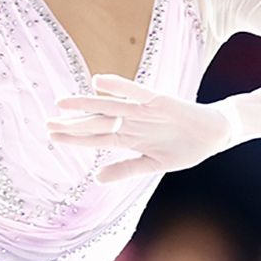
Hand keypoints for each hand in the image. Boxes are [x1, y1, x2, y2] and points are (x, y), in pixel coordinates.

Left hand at [46, 73, 233, 182]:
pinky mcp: (158, 100)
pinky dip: (117, 86)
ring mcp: (142, 111)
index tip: (51, 137)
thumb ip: (126, 169)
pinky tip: (98, 82)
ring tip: (61, 103)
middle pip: (96, 123)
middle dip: (72, 124)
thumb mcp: (152, 164)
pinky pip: (134, 91)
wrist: (214, 134)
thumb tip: (96, 178)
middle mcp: (131, 122)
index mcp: (129, 138)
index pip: (95, 138)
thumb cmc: (184, 148)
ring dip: (85, 104)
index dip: (74, 138)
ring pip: (108, 106)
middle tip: (46, 123)